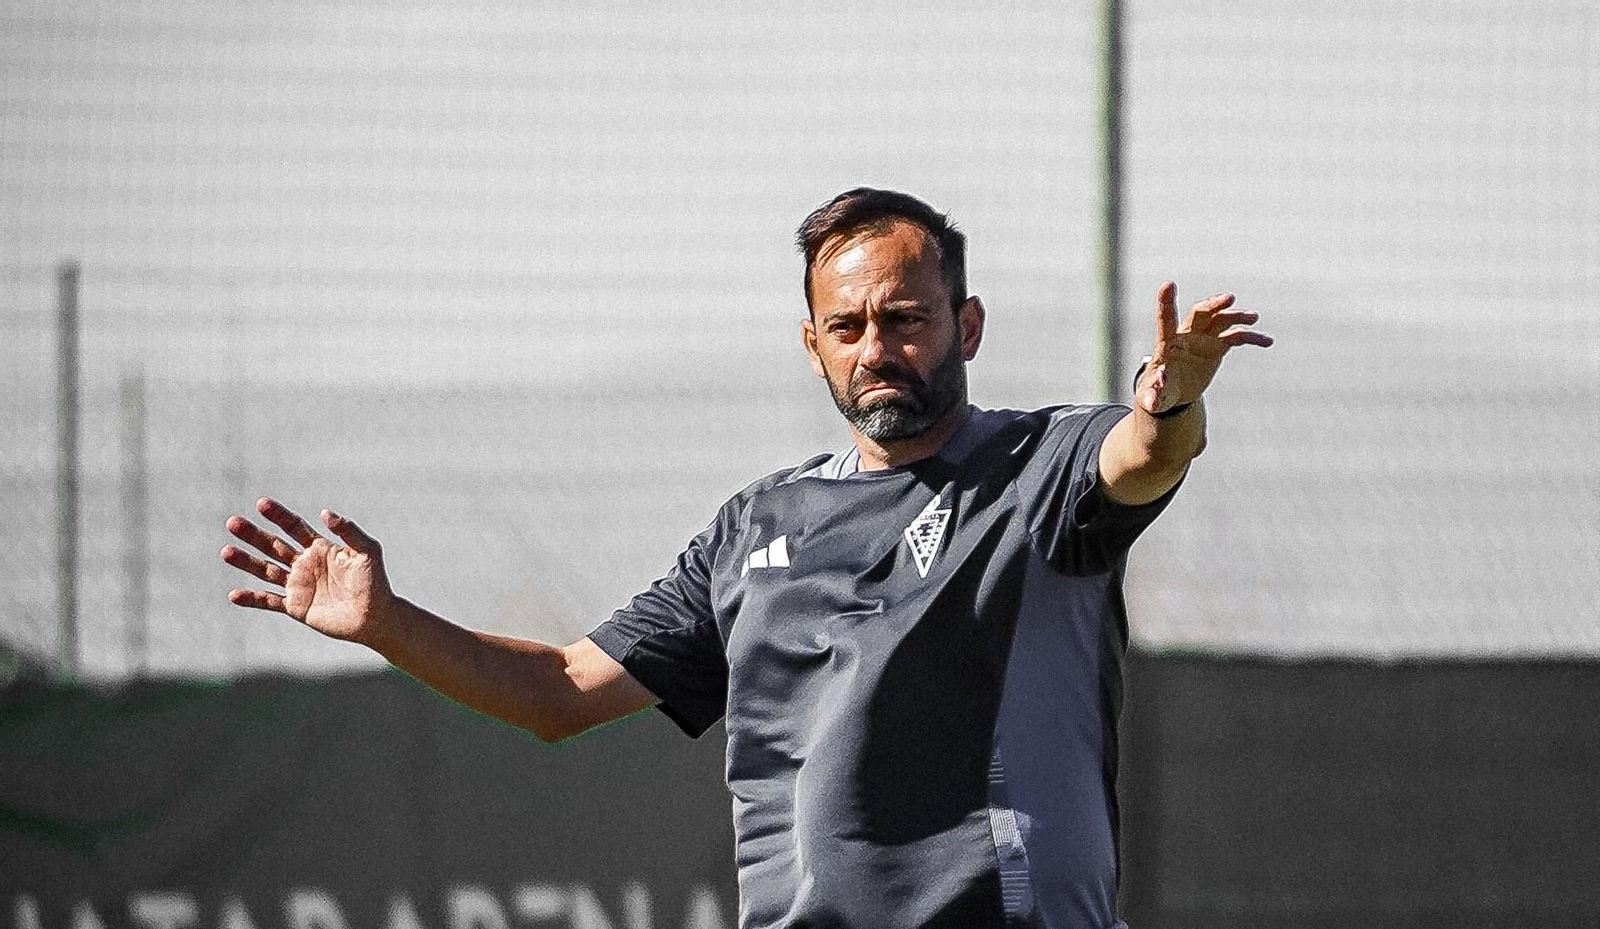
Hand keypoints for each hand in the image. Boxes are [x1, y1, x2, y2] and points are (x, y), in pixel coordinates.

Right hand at [221, 498, 394, 643]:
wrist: (376, 616)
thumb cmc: (375, 582)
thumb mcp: (367, 551)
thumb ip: (349, 531)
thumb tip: (325, 513)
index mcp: (320, 548)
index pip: (294, 527)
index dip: (279, 515)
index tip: (261, 503)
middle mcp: (305, 564)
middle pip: (273, 546)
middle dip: (253, 535)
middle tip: (233, 522)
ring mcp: (298, 585)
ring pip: (266, 571)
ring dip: (246, 562)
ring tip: (226, 552)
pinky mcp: (296, 607)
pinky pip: (269, 601)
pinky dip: (252, 599)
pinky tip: (234, 595)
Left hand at [1137, 281, 1273, 414]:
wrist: (1172, 393)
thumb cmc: (1157, 393)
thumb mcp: (1152, 398)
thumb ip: (1152, 398)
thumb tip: (1153, 398)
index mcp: (1167, 345)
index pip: (1166, 320)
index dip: (1167, 303)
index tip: (1168, 284)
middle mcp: (1186, 336)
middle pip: (1200, 313)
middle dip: (1213, 304)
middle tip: (1230, 298)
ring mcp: (1203, 339)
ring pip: (1221, 320)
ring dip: (1237, 316)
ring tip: (1253, 317)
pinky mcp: (1216, 347)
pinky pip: (1236, 337)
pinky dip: (1250, 337)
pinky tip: (1266, 341)